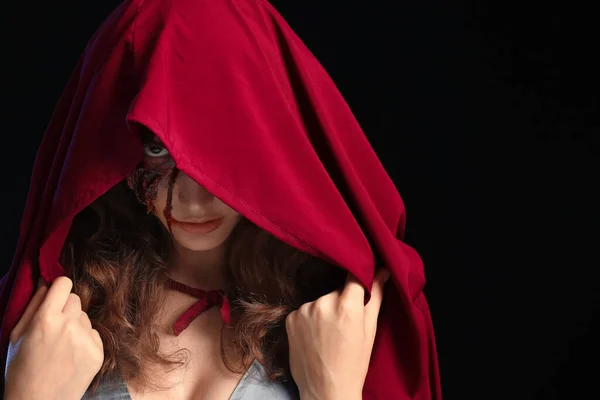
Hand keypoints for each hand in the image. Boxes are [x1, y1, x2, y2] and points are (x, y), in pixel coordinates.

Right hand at [4, 277, 103, 399]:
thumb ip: (33, 305)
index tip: (56, 296)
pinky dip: (85, 340)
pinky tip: (71, 355)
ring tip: (61, 346)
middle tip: (55, 326)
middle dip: (66, 307)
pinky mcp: (98, 352)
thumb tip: (47, 283)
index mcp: (46, 318)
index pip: (64, 283)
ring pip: (85, 317)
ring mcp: (86, 339)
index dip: (59, 288)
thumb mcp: (17, 335)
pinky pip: (94, 333)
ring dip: (76, 325)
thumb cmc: (21, 369)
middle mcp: (69, 325)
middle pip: (76, 299)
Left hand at [286, 268, 389, 399]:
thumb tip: (383, 270)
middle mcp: (323, 303)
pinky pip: (305, 310)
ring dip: (325, 310)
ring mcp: (304, 310)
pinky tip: (315, 336)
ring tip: (329, 333)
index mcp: (347, 306)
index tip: (362, 279)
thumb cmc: (354, 363)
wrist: (326, 390)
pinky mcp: (290, 318)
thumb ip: (376, 296)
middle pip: (336, 291)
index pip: (354, 275)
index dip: (360, 275)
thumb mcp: (370, 330)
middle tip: (346, 323)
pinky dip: (311, 319)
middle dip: (342, 301)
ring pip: (320, 300)